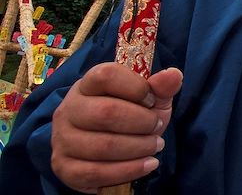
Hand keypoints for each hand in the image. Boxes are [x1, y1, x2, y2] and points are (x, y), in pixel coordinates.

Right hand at [51, 63, 182, 192]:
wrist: (105, 149)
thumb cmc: (128, 116)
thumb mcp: (149, 100)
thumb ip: (160, 87)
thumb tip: (174, 75)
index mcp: (87, 85)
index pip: (106, 75)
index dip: (136, 87)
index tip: (152, 100)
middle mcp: (68, 109)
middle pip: (106, 112)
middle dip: (142, 122)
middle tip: (157, 127)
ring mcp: (62, 139)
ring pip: (103, 146)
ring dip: (139, 148)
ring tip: (155, 146)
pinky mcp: (64, 168)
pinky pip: (95, 172)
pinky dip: (129, 170)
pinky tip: (147, 164)